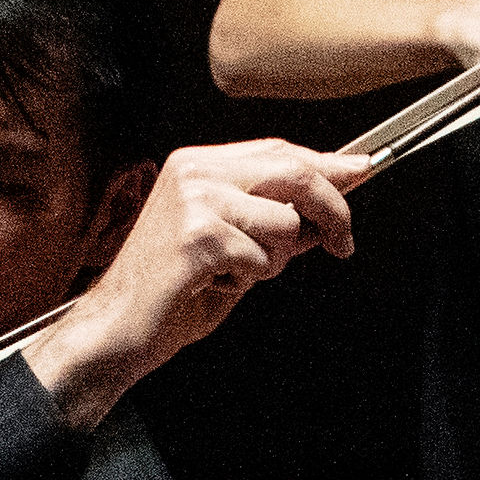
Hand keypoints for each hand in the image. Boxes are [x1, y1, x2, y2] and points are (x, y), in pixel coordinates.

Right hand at [24, 140, 366, 426]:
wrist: (117, 327)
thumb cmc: (171, 292)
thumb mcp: (233, 247)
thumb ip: (277, 221)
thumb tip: (332, 206)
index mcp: (197, 165)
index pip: (279, 151)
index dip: (327, 165)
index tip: (362, 171)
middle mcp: (194, 172)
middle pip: (293, 172)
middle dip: (332, 209)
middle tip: (343, 242)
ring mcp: (194, 201)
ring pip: (286, 223)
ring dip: (275, 261)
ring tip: (234, 274)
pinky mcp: (199, 236)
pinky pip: (263, 257)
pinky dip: (249, 280)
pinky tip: (213, 285)